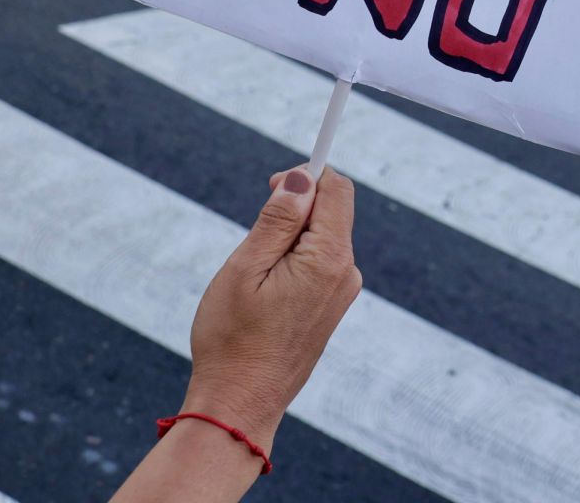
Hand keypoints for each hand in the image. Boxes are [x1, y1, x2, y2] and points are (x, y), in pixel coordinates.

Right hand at [181, 167, 361, 452]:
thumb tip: (302, 178)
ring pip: (323, 238)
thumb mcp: (246, 267)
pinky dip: (294, 260)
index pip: (337, 190)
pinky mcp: (332, 306)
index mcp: (329, 259)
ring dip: (291, 237)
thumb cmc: (233, 339)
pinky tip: (266, 289)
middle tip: (255, 236)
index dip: (307, 176)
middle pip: (332, 212)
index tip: (271, 184)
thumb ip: (278, 219)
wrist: (240, 404)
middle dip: (296, 208)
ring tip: (255, 273)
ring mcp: (342, 292)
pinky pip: (319, 263)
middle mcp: (347, 273)